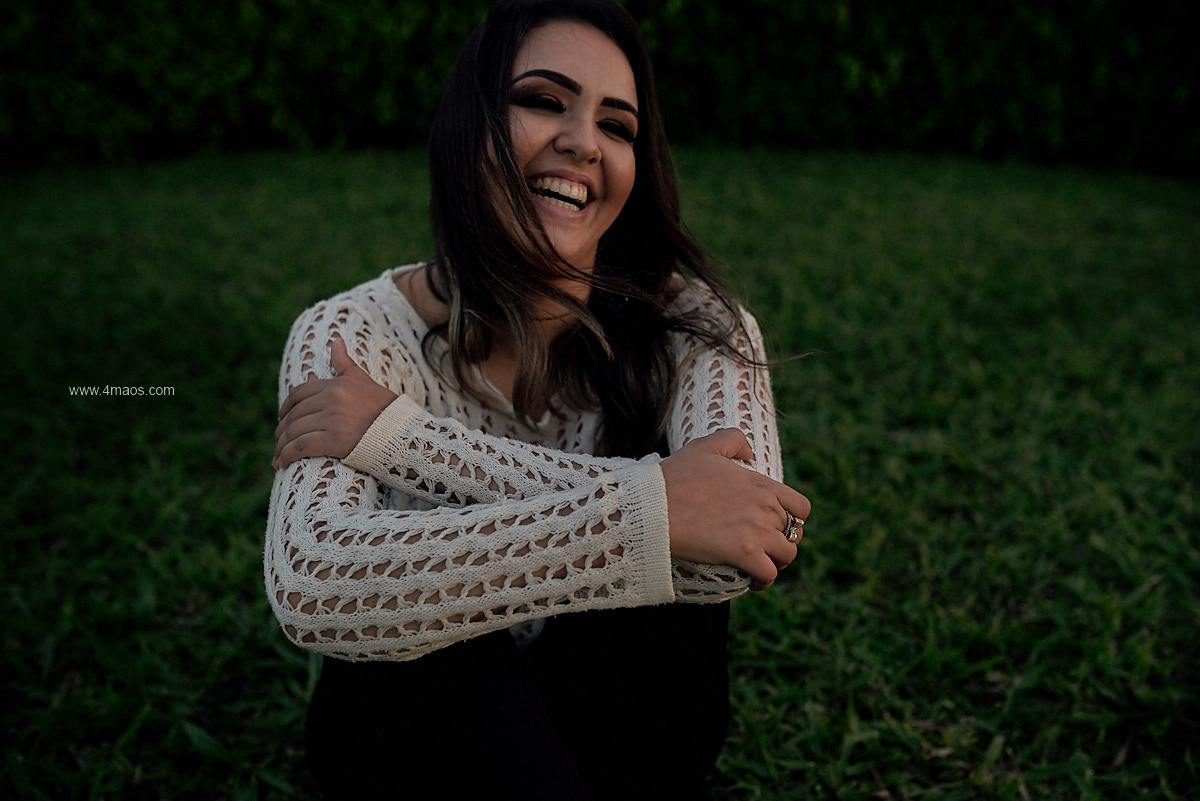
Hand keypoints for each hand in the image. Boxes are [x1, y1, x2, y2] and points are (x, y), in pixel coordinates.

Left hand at [273, 339, 397, 468]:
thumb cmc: (386, 410)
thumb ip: (345, 364)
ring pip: (294, 431)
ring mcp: (333, 420)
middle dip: (282, 430)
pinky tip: (283, 463)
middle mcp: (332, 400)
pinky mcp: (334, 441)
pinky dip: (287, 455)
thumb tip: (336, 341)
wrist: (405, 434)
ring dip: (282, 446)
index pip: (298, 394)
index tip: (282, 419)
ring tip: (279, 457)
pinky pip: (300, 447)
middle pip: (294, 415)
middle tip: (279, 442)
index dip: (285, 408)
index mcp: (336, 385)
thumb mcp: (364, 382)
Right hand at [660, 429, 810, 590]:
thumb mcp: (704, 447)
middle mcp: (766, 508)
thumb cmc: (675, 477)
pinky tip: (753, 581)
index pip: (801, 507)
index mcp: (761, 485)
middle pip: (793, 534)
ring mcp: (757, 531)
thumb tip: (749, 453)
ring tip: (760, 566)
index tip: (776, 527)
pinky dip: (764, 581)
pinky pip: (769, 575)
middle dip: (780, 542)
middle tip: (762, 549)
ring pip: (786, 556)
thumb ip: (732, 440)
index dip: (793, 519)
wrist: (654, 507)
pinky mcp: (745, 554)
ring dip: (776, 563)